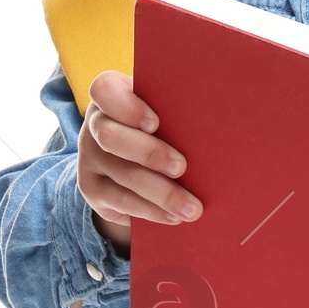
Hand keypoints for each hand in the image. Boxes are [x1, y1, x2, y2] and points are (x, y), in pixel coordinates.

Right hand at [77, 70, 201, 248]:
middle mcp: (94, 123)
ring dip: (161, 193)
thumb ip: (176, 111)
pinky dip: (151, 211)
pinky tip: (173, 217)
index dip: (127, 107)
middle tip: (182, 167)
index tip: (156, 123)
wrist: (132, 157)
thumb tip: (220, 121)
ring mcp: (88, 157)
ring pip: (122, 176)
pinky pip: (121, 202)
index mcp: (109, 95)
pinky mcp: (90, 188)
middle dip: (150, 154)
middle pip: (111, 137)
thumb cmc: (161, 125)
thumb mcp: (164, 111)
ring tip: (192, 208)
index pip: (103, 90)